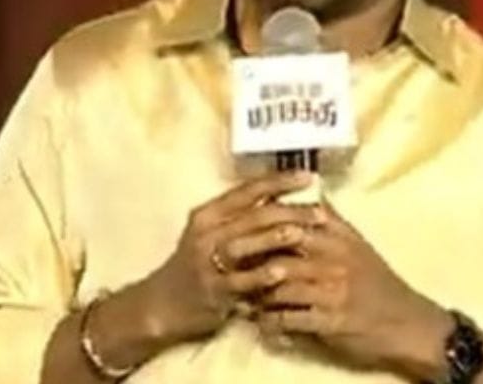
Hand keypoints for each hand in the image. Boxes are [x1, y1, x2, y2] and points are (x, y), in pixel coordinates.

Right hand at [144, 170, 325, 342]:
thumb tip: (283, 195)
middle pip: (252, 216)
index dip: (279, 182)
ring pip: (244, 245)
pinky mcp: (211, 291)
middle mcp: (206, 234)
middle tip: (320, 212)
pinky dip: (261, 276)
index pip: (247, 191)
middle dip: (290, 212)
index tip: (309, 177)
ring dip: (276, 238)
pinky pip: (239, 281)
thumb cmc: (195, 264)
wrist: (162, 304)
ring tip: (304, 233)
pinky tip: (281, 273)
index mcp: (208, 214)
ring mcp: (207, 262)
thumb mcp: (211, 234)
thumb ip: (242, 217)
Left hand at [250, 198, 451, 376]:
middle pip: (280, 245)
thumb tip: (308, 190)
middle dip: (249, 252)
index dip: (261, 220)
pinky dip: (269, 322)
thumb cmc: (378, 282)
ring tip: (239, 296)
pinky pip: (288, 317)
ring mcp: (332, 288)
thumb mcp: (358, 245)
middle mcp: (335, 257)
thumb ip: (332, 221)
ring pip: (278, 282)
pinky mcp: (329, 319)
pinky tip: (262, 324)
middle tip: (224, 260)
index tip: (236, 226)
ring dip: (254, 291)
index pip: (292, 217)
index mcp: (339, 235)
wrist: (406, 322)